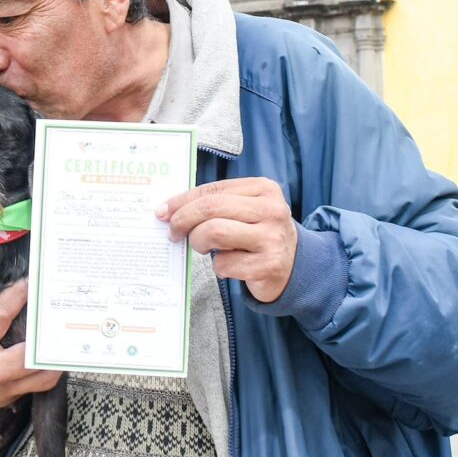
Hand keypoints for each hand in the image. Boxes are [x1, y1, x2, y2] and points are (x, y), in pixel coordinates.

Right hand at [0, 279, 61, 415]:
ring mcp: (1, 389)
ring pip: (42, 377)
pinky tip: (49, 355)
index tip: (28, 282)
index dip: (16, 296)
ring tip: (62, 337)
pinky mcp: (6, 400)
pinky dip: (45, 370)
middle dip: (45, 333)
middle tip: (55, 312)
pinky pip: (35, 386)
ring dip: (54, 358)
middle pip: (31, 354)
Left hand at [157, 178, 297, 303]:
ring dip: (198, 242)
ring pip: (214, 232)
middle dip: (183, 220)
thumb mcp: (245, 210)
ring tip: (201, 246)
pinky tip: (227, 264)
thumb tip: (169, 210)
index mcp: (264, 189)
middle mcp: (272, 210)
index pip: (214, 189)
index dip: (183, 200)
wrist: (293, 267)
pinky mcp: (269, 266)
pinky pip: (224, 263)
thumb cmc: (258, 234)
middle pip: (211, 208)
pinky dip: (217, 266)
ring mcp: (272, 238)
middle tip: (173, 232)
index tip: (163, 211)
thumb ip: (215, 204)